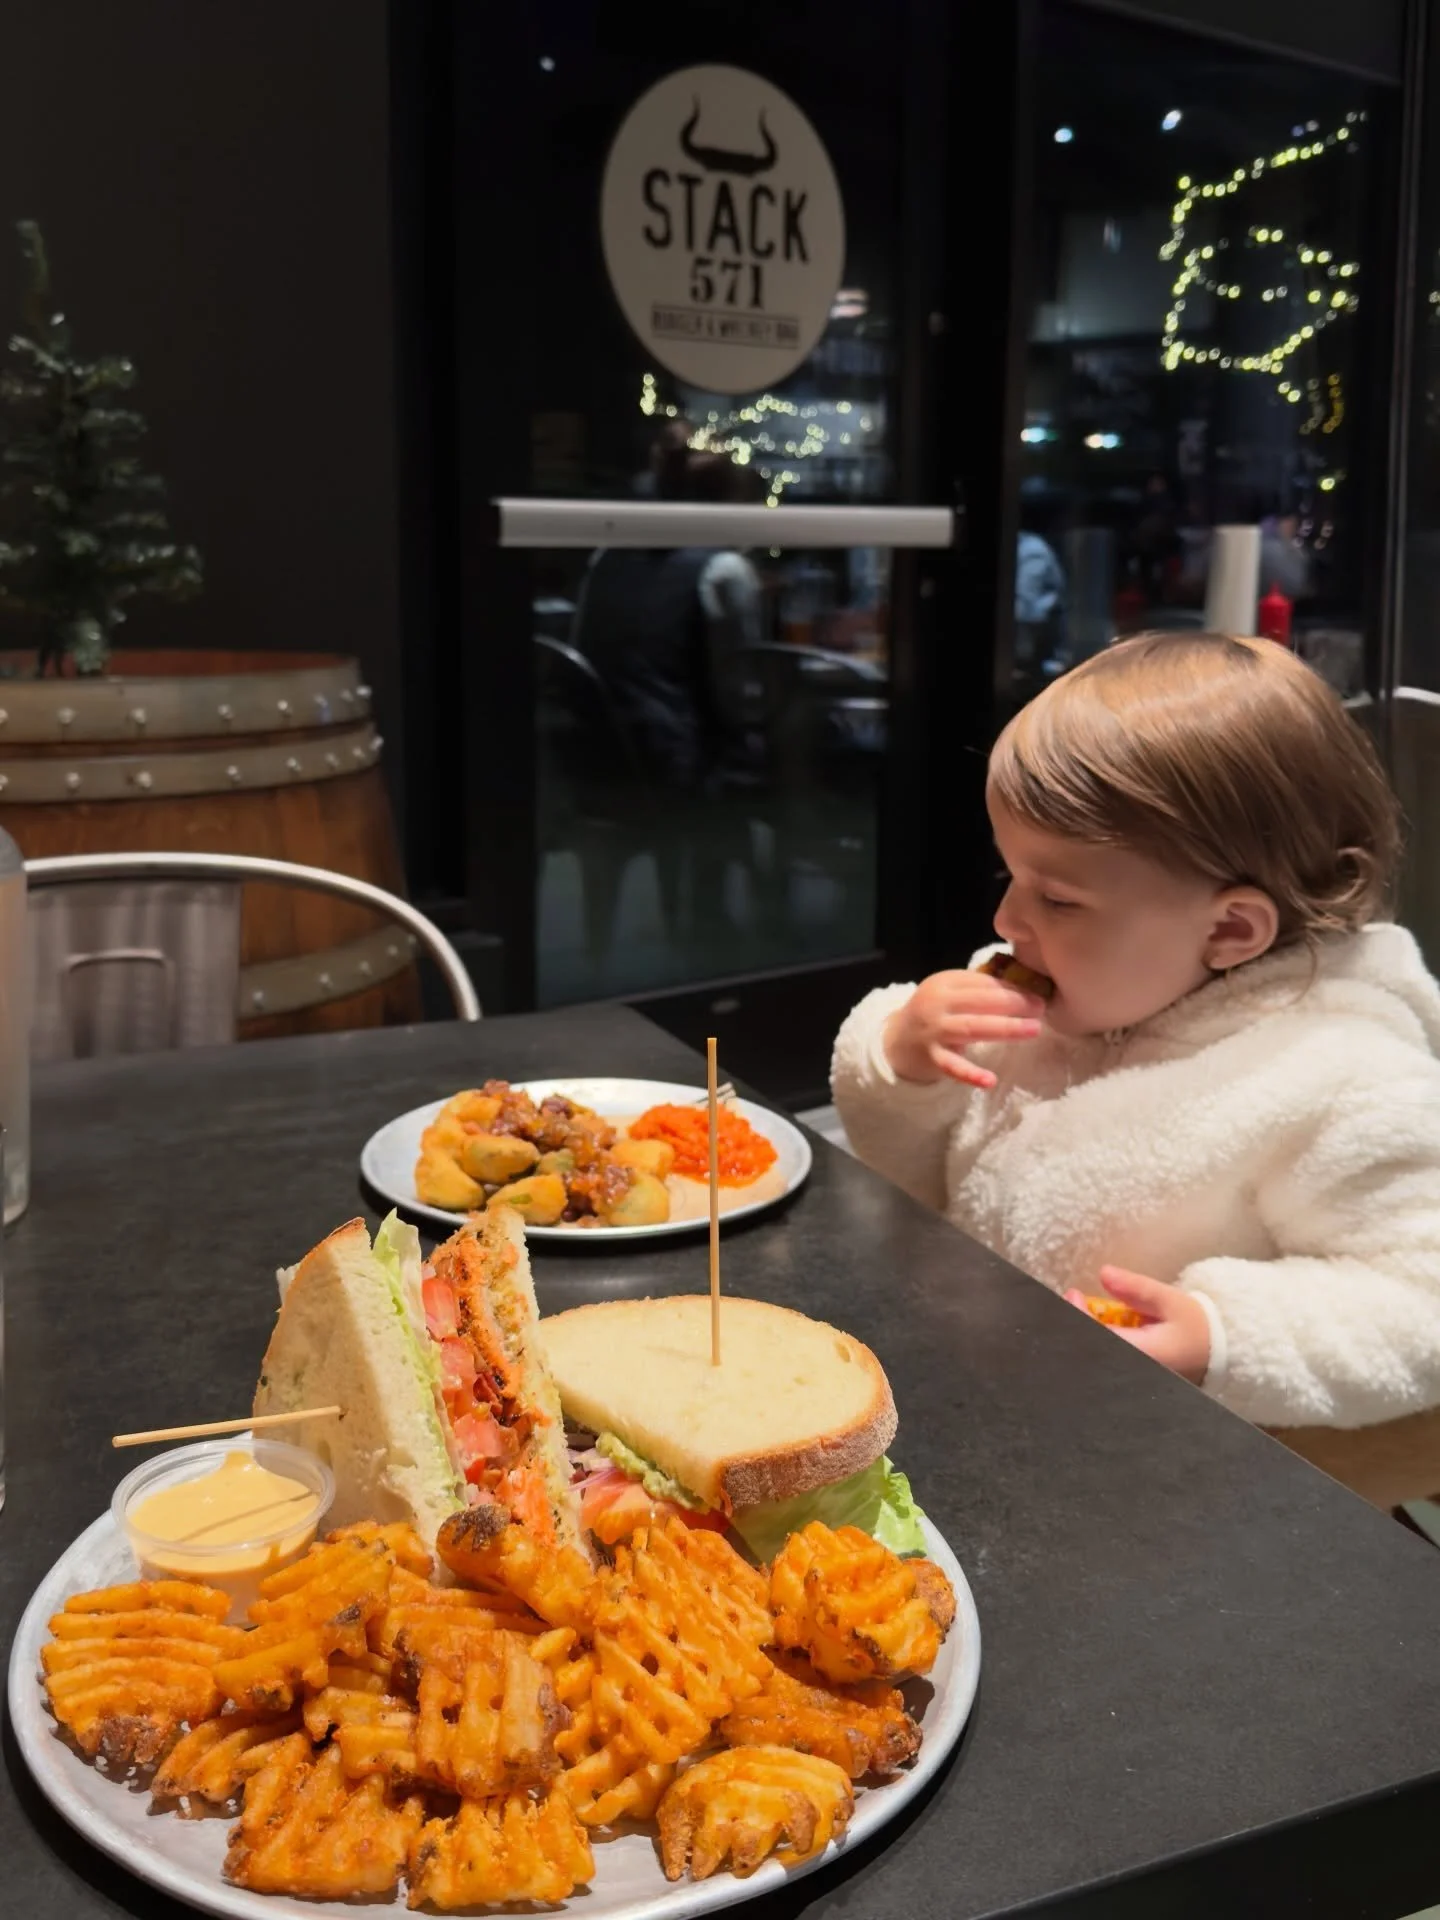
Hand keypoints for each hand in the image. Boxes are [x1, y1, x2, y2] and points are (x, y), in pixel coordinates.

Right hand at [883, 969, 1044, 1088]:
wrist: (898, 1040)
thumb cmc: (935, 1014)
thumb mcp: (950, 992)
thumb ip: (978, 989)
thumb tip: (1025, 989)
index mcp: (945, 983)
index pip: (984, 982)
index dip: (1012, 987)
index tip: (1037, 993)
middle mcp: (938, 1004)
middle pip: (981, 1001)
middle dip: (1015, 1003)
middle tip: (1041, 1008)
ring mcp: (934, 1031)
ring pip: (973, 1028)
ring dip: (1006, 1028)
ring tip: (1033, 1029)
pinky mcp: (932, 1058)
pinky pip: (953, 1067)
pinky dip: (970, 1074)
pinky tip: (989, 1080)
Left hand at [1064, 1267, 1210, 1383]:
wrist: (1216, 1353)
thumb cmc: (1195, 1326)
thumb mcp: (1169, 1300)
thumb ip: (1136, 1289)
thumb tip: (1104, 1274)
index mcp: (1145, 1354)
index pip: (1102, 1337)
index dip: (1080, 1317)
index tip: (1073, 1294)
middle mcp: (1135, 1371)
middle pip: (1092, 1352)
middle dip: (1077, 1325)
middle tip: (1073, 1299)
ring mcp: (1133, 1377)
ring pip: (1097, 1357)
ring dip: (1086, 1331)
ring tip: (1080, 1308)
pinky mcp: (1131, 1375)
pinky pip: (1106, 1359)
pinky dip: (1098, 1339)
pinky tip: (1095, 1323)